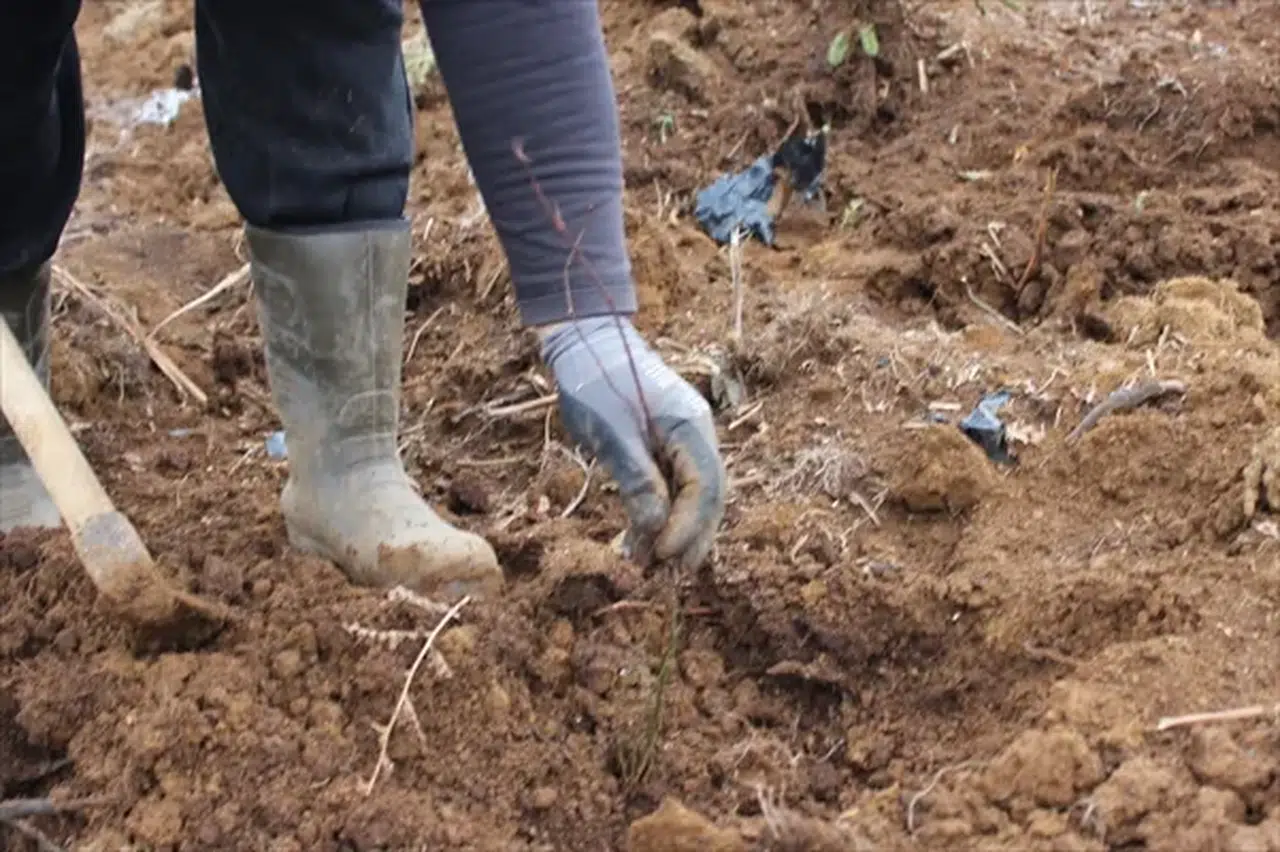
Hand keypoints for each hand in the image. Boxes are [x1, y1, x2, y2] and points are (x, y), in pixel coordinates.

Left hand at [539, 316, 725, 568]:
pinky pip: (674, 489)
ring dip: (677, 534)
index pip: (705, 488)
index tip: (662, 556)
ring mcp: (683, 441)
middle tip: (668, 577)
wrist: (585, 341)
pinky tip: (644, 543)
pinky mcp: (664, 447)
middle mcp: (697, 436)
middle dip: (691, 539)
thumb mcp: (611, 432)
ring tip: (654, 569)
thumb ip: (637, 479)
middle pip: (709, 498)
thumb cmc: (595, 380)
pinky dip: (662, 518)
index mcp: (692, 427)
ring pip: (693, 498)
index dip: (688, 527)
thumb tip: (654, 530)